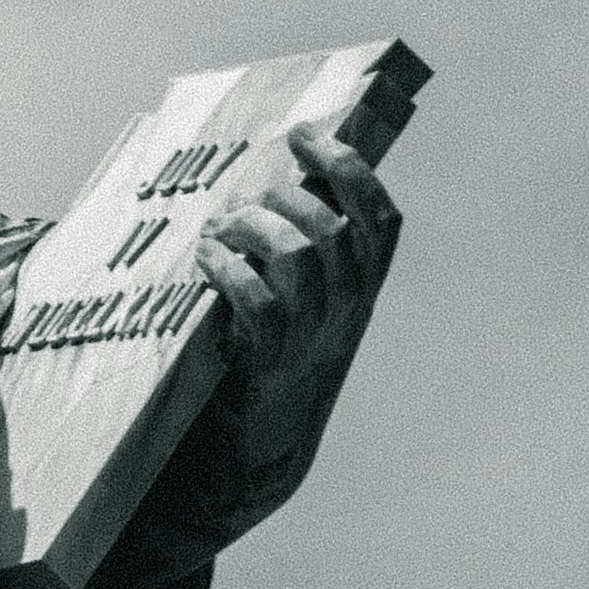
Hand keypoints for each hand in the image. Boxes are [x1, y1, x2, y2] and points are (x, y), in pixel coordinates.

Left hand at [168, 114, 399, 550]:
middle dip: (282, 196)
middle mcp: (346, 316)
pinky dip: (229, 270)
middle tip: (243, 201)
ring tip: (220, 228)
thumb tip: (276, 179)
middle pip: (333, 230)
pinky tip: (206, 259)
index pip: (382, 222)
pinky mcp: (268, 367)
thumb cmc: (270, 357)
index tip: (306, 135)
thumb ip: (303, 250)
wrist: (257, 453)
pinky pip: (259, 306)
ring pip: (301, 259)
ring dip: (252, 227)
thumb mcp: (305, 304)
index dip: (350, 170)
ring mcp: (310, 344)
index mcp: (361, 294)